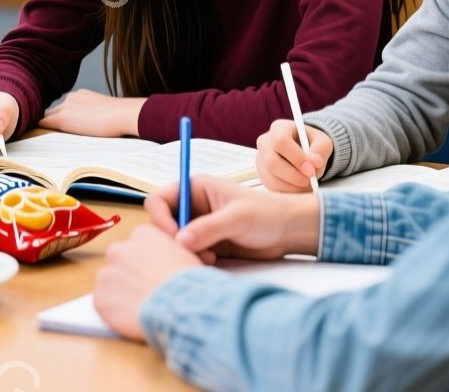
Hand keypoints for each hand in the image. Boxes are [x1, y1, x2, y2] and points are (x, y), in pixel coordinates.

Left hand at [40, 90, 143, 137]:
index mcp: (80, 95)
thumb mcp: (104, 112)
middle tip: (48, 135)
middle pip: (53, 111)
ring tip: (42, 138)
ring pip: (48, 117)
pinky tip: (37, 138)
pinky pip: (43, 123)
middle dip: (51, 121)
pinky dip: (39, 129)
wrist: (122, 114)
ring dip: (48, 126)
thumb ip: (94, 115)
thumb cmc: (121, 117)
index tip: (62, 129)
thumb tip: (93, 125)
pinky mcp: (62, 118)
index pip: (64, 107)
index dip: (61, 118)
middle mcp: (70, 97)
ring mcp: (65, 106)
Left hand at [92, 225, 202, 340]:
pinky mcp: (99, 298)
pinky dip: (115, 312)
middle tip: (146, 291)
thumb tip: (170, 259)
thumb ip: (170, 252)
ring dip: (121, 293)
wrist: (179, 306)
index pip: (139, 244)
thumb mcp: (186, 256)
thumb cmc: (189, 282)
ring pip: (111, 283)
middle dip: (130, 274)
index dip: (148, 261)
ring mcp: (106, 274)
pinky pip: (105, 304)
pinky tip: (132, 317)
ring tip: (141, 307)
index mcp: (142, 234)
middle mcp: (119, 249)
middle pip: (121, 261)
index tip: (155, 273)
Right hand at [145, 175, 321, 260]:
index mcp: (195, 188)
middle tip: (191, 251)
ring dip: (185, 252)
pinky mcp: (207, 243)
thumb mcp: (238, 218)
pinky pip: (188, 253)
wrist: (289, 232)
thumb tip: (180, 241)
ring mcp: (199, 226)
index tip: (175, 236)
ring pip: (174, 241)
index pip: (159, 200)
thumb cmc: (268, 214)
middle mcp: (193, 206)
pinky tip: (212, 260)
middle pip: (162, 223)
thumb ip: (209, 228)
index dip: (160, 218)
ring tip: (208, 256)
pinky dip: (194, 259)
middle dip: (172, 239)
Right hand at [256, 118, 334, 191]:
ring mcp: (261, 159)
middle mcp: (265, 142)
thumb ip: (321, 149)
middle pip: (272, 162)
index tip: (311, 170)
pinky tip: (299, 188)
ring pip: (271, 177)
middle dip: (293, 176)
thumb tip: (315, 162)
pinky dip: (287, 191)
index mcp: (279, 128)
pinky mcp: (261, 174)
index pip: (281, 142)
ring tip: (307, 186)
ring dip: (291, 186)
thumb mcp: (323, 142)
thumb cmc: (312, 144)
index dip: (296, 158)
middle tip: (309, 182)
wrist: (305, 152)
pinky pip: (271, 186)